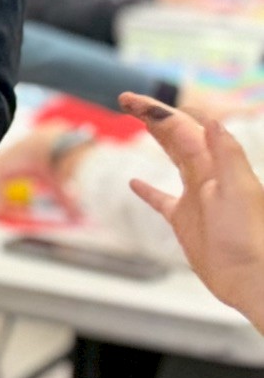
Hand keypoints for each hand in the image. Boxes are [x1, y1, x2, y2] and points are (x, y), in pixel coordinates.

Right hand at [122, 92, 263, 328]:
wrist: (252, 278)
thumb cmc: (248, 237)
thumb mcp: (239, 190)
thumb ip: (227, 154)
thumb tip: (212, 120)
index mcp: (214, 166)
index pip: (182, 128)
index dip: (157, 111)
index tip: (131, 100)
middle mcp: (205, 176)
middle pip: (175, 137)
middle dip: (152, 116)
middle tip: (126, 100)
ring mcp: (194, 198)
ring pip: (172, 159)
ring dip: (156, 139)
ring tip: (140, 123)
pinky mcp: (184, 221)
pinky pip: (161, 200)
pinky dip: (146, 190)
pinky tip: (134, 183)